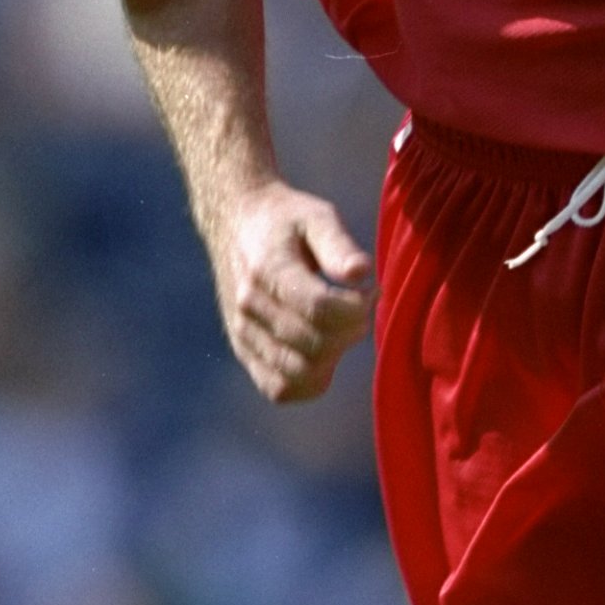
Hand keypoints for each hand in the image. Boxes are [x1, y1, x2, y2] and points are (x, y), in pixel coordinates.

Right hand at [210, 181, 373, 402]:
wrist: (234, 221)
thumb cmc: (284, 220)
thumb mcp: (316, 215)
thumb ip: (340, 245)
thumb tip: (363, 273)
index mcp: (269, 270)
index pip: (321, 310)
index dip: (358, 308)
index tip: (370, 291)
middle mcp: (250, 307)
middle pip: (315, 346)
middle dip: (351, 331)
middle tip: (360, 308)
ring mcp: (243, 333)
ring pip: (299, 375)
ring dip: (333, 358)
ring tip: (340, 329)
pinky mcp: (243, 350)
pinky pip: (278, 388)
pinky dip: (308, 382)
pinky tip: (324, 356)